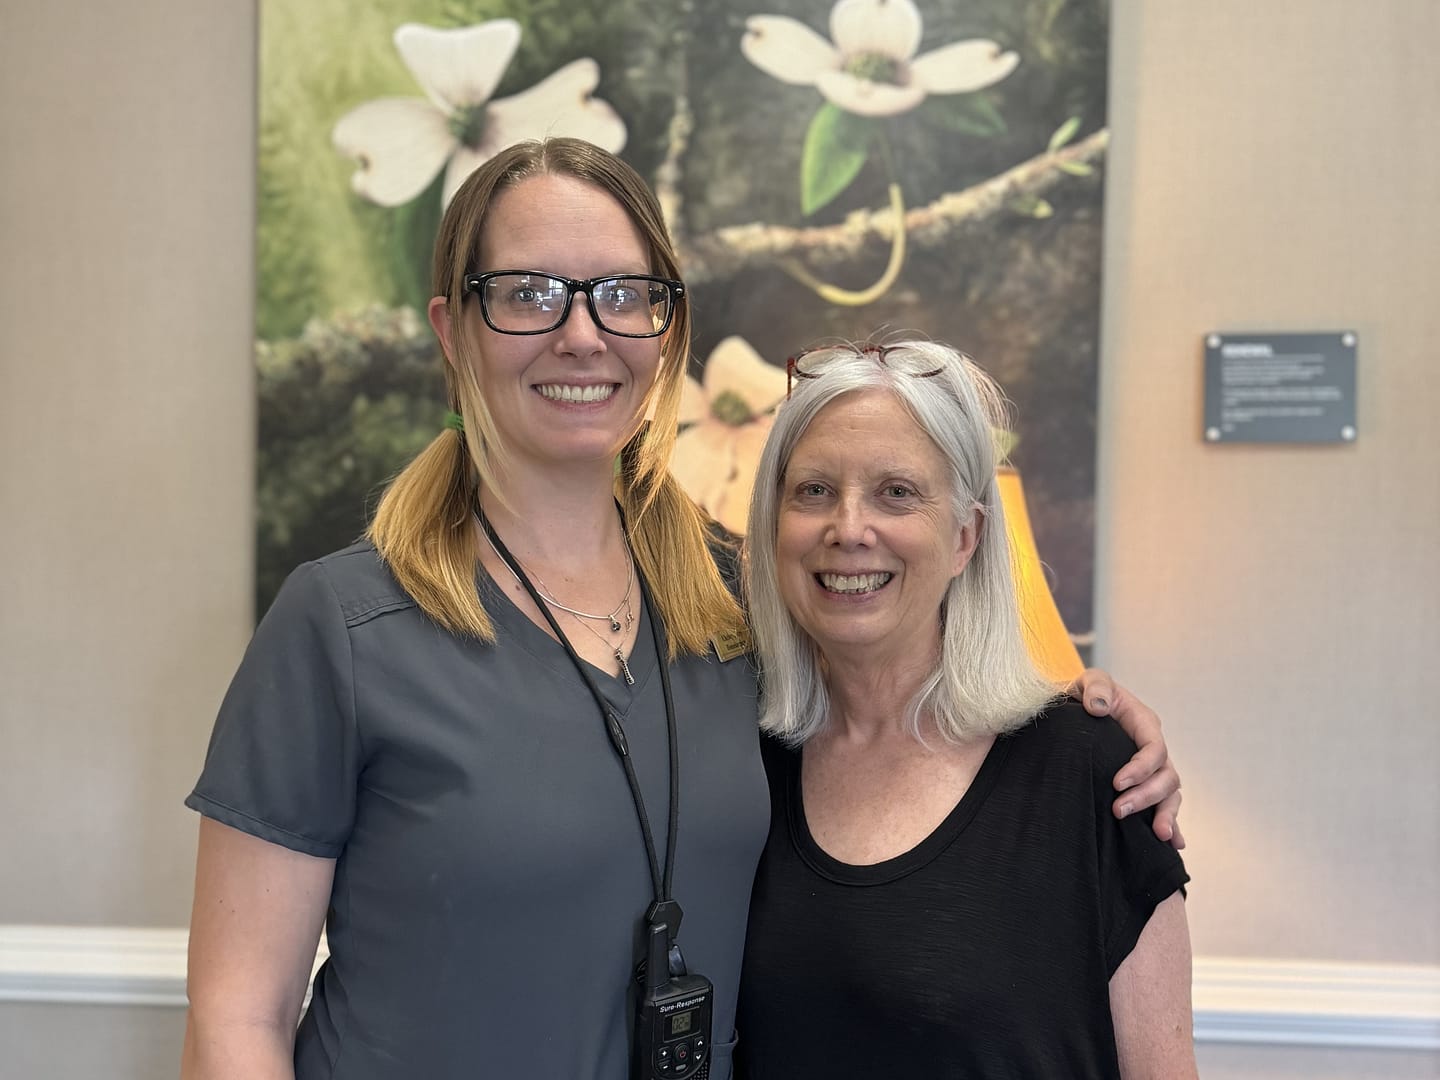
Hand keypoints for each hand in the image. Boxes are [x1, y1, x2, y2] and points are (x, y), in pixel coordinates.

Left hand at [1074, 669, 1184, 849]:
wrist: (1076, 710)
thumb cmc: (1084, 694)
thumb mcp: (1088, 681)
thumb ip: (1095, 687)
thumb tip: (1099, 707)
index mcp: (1144, 723)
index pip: (1154, 749)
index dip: (1140, 768)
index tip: (1116, 783)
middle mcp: (1153, 748)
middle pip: (1165, 776)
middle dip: (1147, 796)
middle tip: (1118, 811)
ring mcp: (1151, 768)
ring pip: (1170, 793)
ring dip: (1165, 814)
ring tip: (1158, 835)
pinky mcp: (1143, 783)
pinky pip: (1164, 804)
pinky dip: (1172, 823)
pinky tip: (1172, 844)